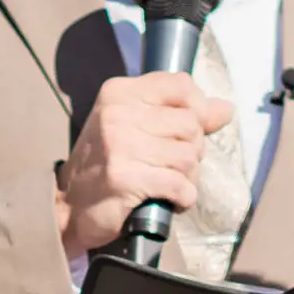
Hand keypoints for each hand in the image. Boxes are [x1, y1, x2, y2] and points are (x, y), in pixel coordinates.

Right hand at [56, 71, 233, 258]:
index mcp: (120, 93)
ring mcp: (120, 146)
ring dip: (188, 178)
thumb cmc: (106, 164)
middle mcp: (118, 114)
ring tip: (169, 184)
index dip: (198, 108)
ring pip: (188, 157)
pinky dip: (183, 197)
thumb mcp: (135, 126)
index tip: (189, 130)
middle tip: (172, 165)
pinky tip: (170, 200)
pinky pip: (179, 185)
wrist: (68, 208)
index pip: (180, 86)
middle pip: (190, 124)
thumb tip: (225, 108)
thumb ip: (179, 113)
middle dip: (192, 150)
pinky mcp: (125, 179)